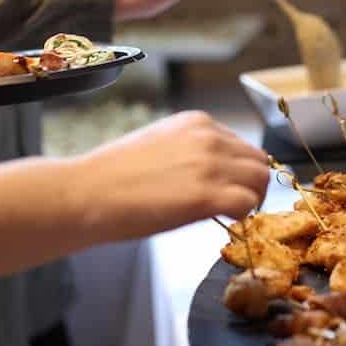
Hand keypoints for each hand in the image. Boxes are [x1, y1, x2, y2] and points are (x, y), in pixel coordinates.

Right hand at [72, 111, 268, 240]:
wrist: (85, 193)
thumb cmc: (113, 176)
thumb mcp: (161, 146)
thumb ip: (192, 153)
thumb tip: (212, 174)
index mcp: (197, 123)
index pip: (241, 144)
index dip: (239, 170)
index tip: (228, 186)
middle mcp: (209, 138)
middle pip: (259, 161)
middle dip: (253, 184)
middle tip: (237, 205)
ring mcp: (210, 165)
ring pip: (260, 181)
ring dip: (252, 200)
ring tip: (231, 215)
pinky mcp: (206, 195)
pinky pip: (248, 204)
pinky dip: (243, 216)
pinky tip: (223, 222)